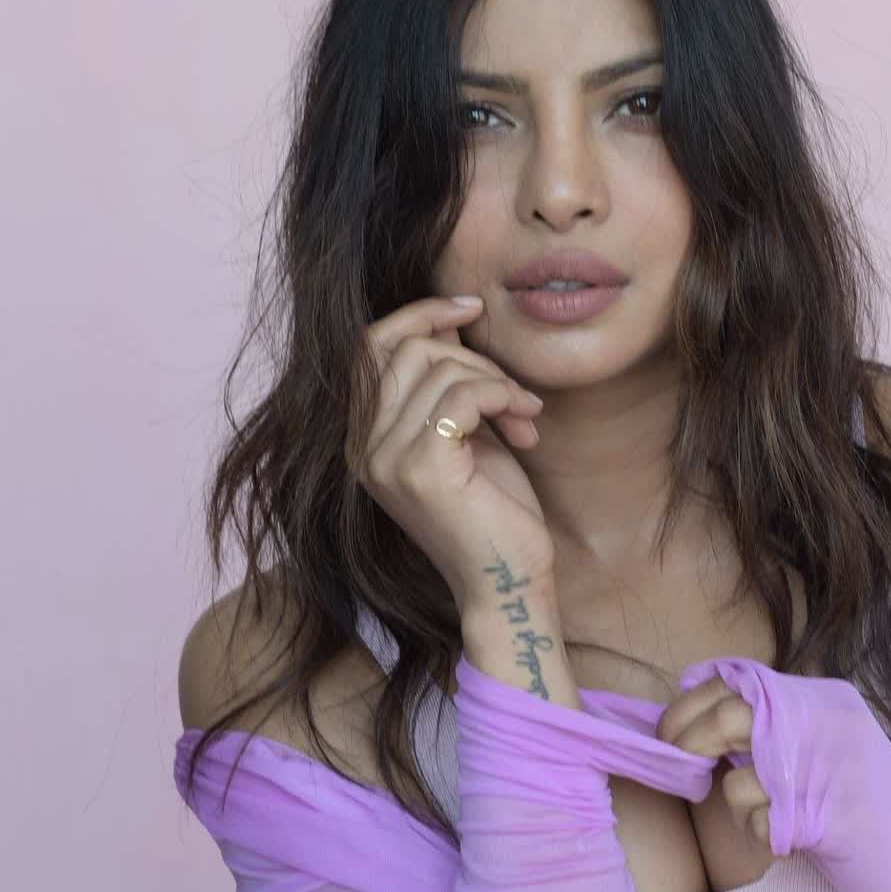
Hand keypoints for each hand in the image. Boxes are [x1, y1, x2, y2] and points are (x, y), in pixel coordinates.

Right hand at [345, 295, 556, 615]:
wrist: (507, 582)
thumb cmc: (494, 512)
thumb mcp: (467, 432)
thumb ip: (447, 381)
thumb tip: (448, 315)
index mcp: (366, 439)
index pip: (369, 346)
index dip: (419, 314)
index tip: (471, 309)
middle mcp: (364, 449)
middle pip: (408, 349)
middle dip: (474, 357)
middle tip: (514, 398)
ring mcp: (386, 460)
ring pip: (440, 369)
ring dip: (498, 382)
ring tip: (525, 419)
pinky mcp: (421, 470)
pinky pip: (463, 395)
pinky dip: (504, 397)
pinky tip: (526, 428)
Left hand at [659, 658, 890, 891]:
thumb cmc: (866, 811)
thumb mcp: (823, 749)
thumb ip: (771, 728)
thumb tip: (691, 720)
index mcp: (827, 698)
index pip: (740, 678)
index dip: (692, 704)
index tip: (670, 732)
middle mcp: (830, 720)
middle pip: (731, 715)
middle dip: (689, 740)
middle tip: (680, 765)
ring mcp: (835, 766)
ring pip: (741, 780)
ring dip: (741, 809)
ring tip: (775, 819)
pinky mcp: (834, 816)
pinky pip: (764, 825)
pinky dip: (767, 839)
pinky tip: (798, 842)